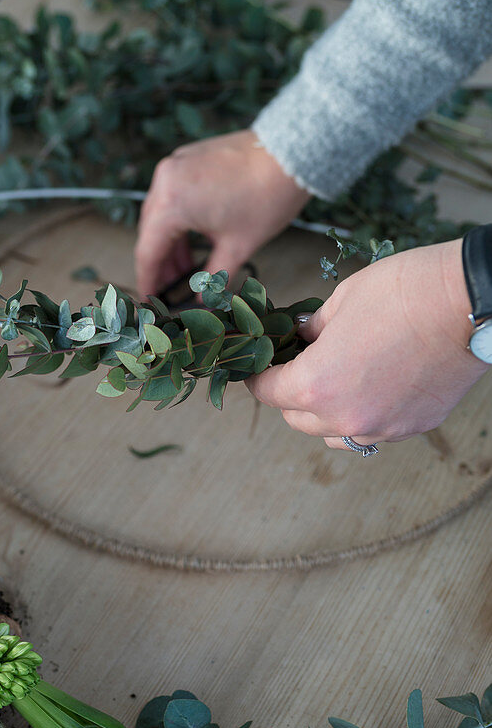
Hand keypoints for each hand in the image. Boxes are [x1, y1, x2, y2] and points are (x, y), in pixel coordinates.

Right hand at [134, 130, 309, 297]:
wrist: (291, 152)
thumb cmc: (267, 197)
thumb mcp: (237, 248)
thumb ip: (213, 280)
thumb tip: (202, 300)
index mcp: (171, 202)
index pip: (148, 252)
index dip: (148, 281)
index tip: (150, 300)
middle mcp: (165, 179)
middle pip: (151, 232)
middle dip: (161, 264)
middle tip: (170, 290)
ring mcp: (176, 165)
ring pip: (161, 214)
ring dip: (171, 243)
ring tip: (187, 269)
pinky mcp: (188, 158)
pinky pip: (173, 195)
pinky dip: (179, 220)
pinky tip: (194, 240)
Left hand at [246, 239, 487, 447]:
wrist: (470, 301)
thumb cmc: (403, 292)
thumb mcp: (341, 300)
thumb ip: (313, 328)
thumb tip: (301, 337)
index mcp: (317, 385)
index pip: (269, 394)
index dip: (258, 377)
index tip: (258, 367)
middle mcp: (345, 417)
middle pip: (297, 421)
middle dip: (290, 396)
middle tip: (296, 367)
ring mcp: (382, 428)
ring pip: (334, 436)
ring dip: (325, 414)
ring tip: (335, 382)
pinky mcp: (413, 427)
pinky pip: (373, 432)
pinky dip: (363, 416)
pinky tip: (372, 388)